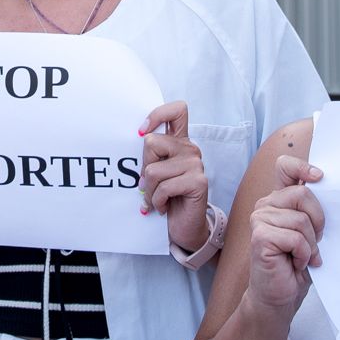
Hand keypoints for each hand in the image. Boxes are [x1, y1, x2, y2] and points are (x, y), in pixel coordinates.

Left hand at [138, 100, 210, 253]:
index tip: (142, 132)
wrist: (185, 228)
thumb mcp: (156, 173)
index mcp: (179, 143)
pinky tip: (164, 207)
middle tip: (151, 185)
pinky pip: (163, 187)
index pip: (176, 111)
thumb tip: (140, 139)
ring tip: (157, 199)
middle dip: (144, 168)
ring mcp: (196, 164)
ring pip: (153, 170)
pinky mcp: (198, 181)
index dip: (156, 115)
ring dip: (149, 191)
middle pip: (152, 142)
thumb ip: (151, 156)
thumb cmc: (168, 199)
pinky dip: (157, 201)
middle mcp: (190, 149)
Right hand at [246, 152, 323, 318]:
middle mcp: (267, 205)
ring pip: (301, 219)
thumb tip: (331, 193)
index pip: (285, 167)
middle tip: (315, 242)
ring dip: (310, 244)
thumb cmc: (296, 264)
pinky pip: (295, 237)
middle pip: (303, 193)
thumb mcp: (311, 232)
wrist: (280, 296)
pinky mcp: (260, 236)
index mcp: (280, 199)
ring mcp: (260, 219)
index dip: (302, 166)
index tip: (320, 177)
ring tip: (304, 256)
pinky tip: (296, 263)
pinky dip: (303, 254)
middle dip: (318, 222)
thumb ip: (312, 211)